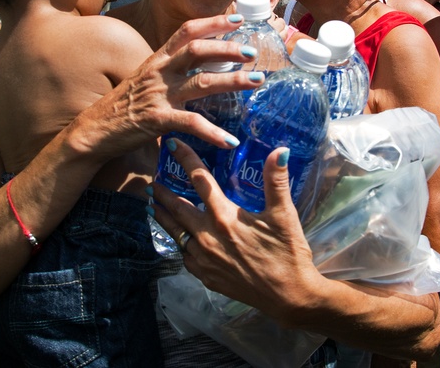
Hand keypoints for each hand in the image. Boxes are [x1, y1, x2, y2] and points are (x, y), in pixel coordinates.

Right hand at [72, 15, 266, 159]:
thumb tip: (197, 70)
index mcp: (157, 59)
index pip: (187, 31)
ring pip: (202, 82)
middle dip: (228, 48)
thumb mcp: (145, 81)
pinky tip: (230, 141)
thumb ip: (169, 73)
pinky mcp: (157, 119)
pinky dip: (213, 133)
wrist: (94, 131)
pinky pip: (191, 123)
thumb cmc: (122, 107)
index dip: (213, 23)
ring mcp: (158, 95)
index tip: (238, 20)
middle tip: (253, 52)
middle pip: (198, 50)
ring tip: (256, 81)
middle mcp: (159, 72)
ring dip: (233, 81)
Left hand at [149, 140, 321, 323]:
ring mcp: (203, 259)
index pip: (200, 180)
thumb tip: (279, 150)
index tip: (172, 144)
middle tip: (151, 181)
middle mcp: (207, 237)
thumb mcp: (284, 215)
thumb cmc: (287, 254)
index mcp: (225, 217)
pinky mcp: (205, 275)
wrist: (288, 296)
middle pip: (177, 208)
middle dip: (163, 192)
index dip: (186, 159)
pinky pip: (184, 254)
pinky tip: (177, 236)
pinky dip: (178, 240)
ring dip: (162, 216)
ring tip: (151, 204)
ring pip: (175, 232)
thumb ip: (276, 181)